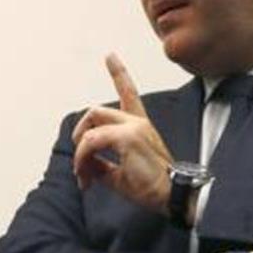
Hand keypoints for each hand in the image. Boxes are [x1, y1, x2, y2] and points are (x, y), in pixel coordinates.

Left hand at [71, 53, 174, 214]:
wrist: (172, 196)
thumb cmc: (152, 187)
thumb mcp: (120, 174)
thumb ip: (101, 164)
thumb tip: (84, 165)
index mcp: (139, 127)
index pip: (129, 93)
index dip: (119, 73)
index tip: (110, 56)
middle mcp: (137, 122)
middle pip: (95, 112)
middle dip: (79, 133)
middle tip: (81, 161)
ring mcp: (133, 128)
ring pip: (90, 128)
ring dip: (80, 153)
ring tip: (83, 174)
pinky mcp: (128, 137)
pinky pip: (91, 142)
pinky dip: (82, 158)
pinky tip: (86, 175)